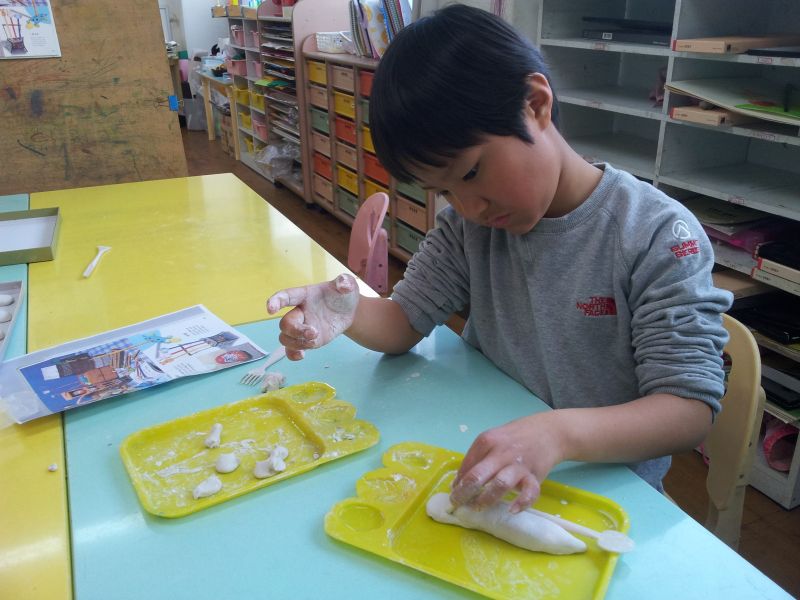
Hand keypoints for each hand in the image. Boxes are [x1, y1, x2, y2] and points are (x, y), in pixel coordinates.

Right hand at [266, 274, 359, 360]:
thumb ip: (345, 282)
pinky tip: (302, 355)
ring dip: (296, 343)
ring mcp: (302, 327)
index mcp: (304, 296)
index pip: (286, 296)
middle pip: (285, 323)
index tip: (270, 308)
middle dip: (296, 330)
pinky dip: (293, 354)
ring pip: (285, 338)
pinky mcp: (307, 340)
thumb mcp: (348, 284)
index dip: (276, 301)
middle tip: (314, 333)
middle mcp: (299, 312)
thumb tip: (343, 285)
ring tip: (315, 340)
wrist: (348, 311)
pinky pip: (292, 350)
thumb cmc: (343, 295)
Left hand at [450, 412, 565, 513]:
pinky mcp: (534, 475)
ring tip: (478, 507)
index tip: (454, 492)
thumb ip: (477, 456)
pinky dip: (521, 502)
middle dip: (464, 493)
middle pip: (477, 476)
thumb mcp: (493, 438)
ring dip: (486, 499)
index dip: (458, 482)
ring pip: (499, 484)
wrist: (549, 431)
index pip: (466, 465)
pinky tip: (511, 510)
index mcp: (487, 441)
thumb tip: (459, 481)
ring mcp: (518, 464)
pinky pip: (529, 492)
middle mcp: (501, 452)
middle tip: (457, 504)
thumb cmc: (515, 437)